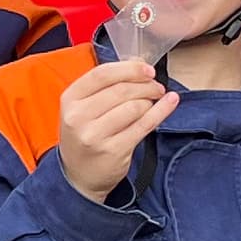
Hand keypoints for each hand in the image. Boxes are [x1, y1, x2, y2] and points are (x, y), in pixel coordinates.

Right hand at [55, 57, 179, 203]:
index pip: (101, 74)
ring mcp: (95, 136)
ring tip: (152, 102)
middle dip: (145, 85)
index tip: (147, 69)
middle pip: (121, 90)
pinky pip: (144, 125)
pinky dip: (161, 111)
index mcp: (70, 100)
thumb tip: (139, 63)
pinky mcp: (114, 150)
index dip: (128, 69)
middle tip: (156, 87)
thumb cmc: (85, 136)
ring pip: (134, 107)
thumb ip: (107, 84)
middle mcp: (78, 117)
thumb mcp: (84, 108)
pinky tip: (171, 102)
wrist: (79, 177)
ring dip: (150, 101)